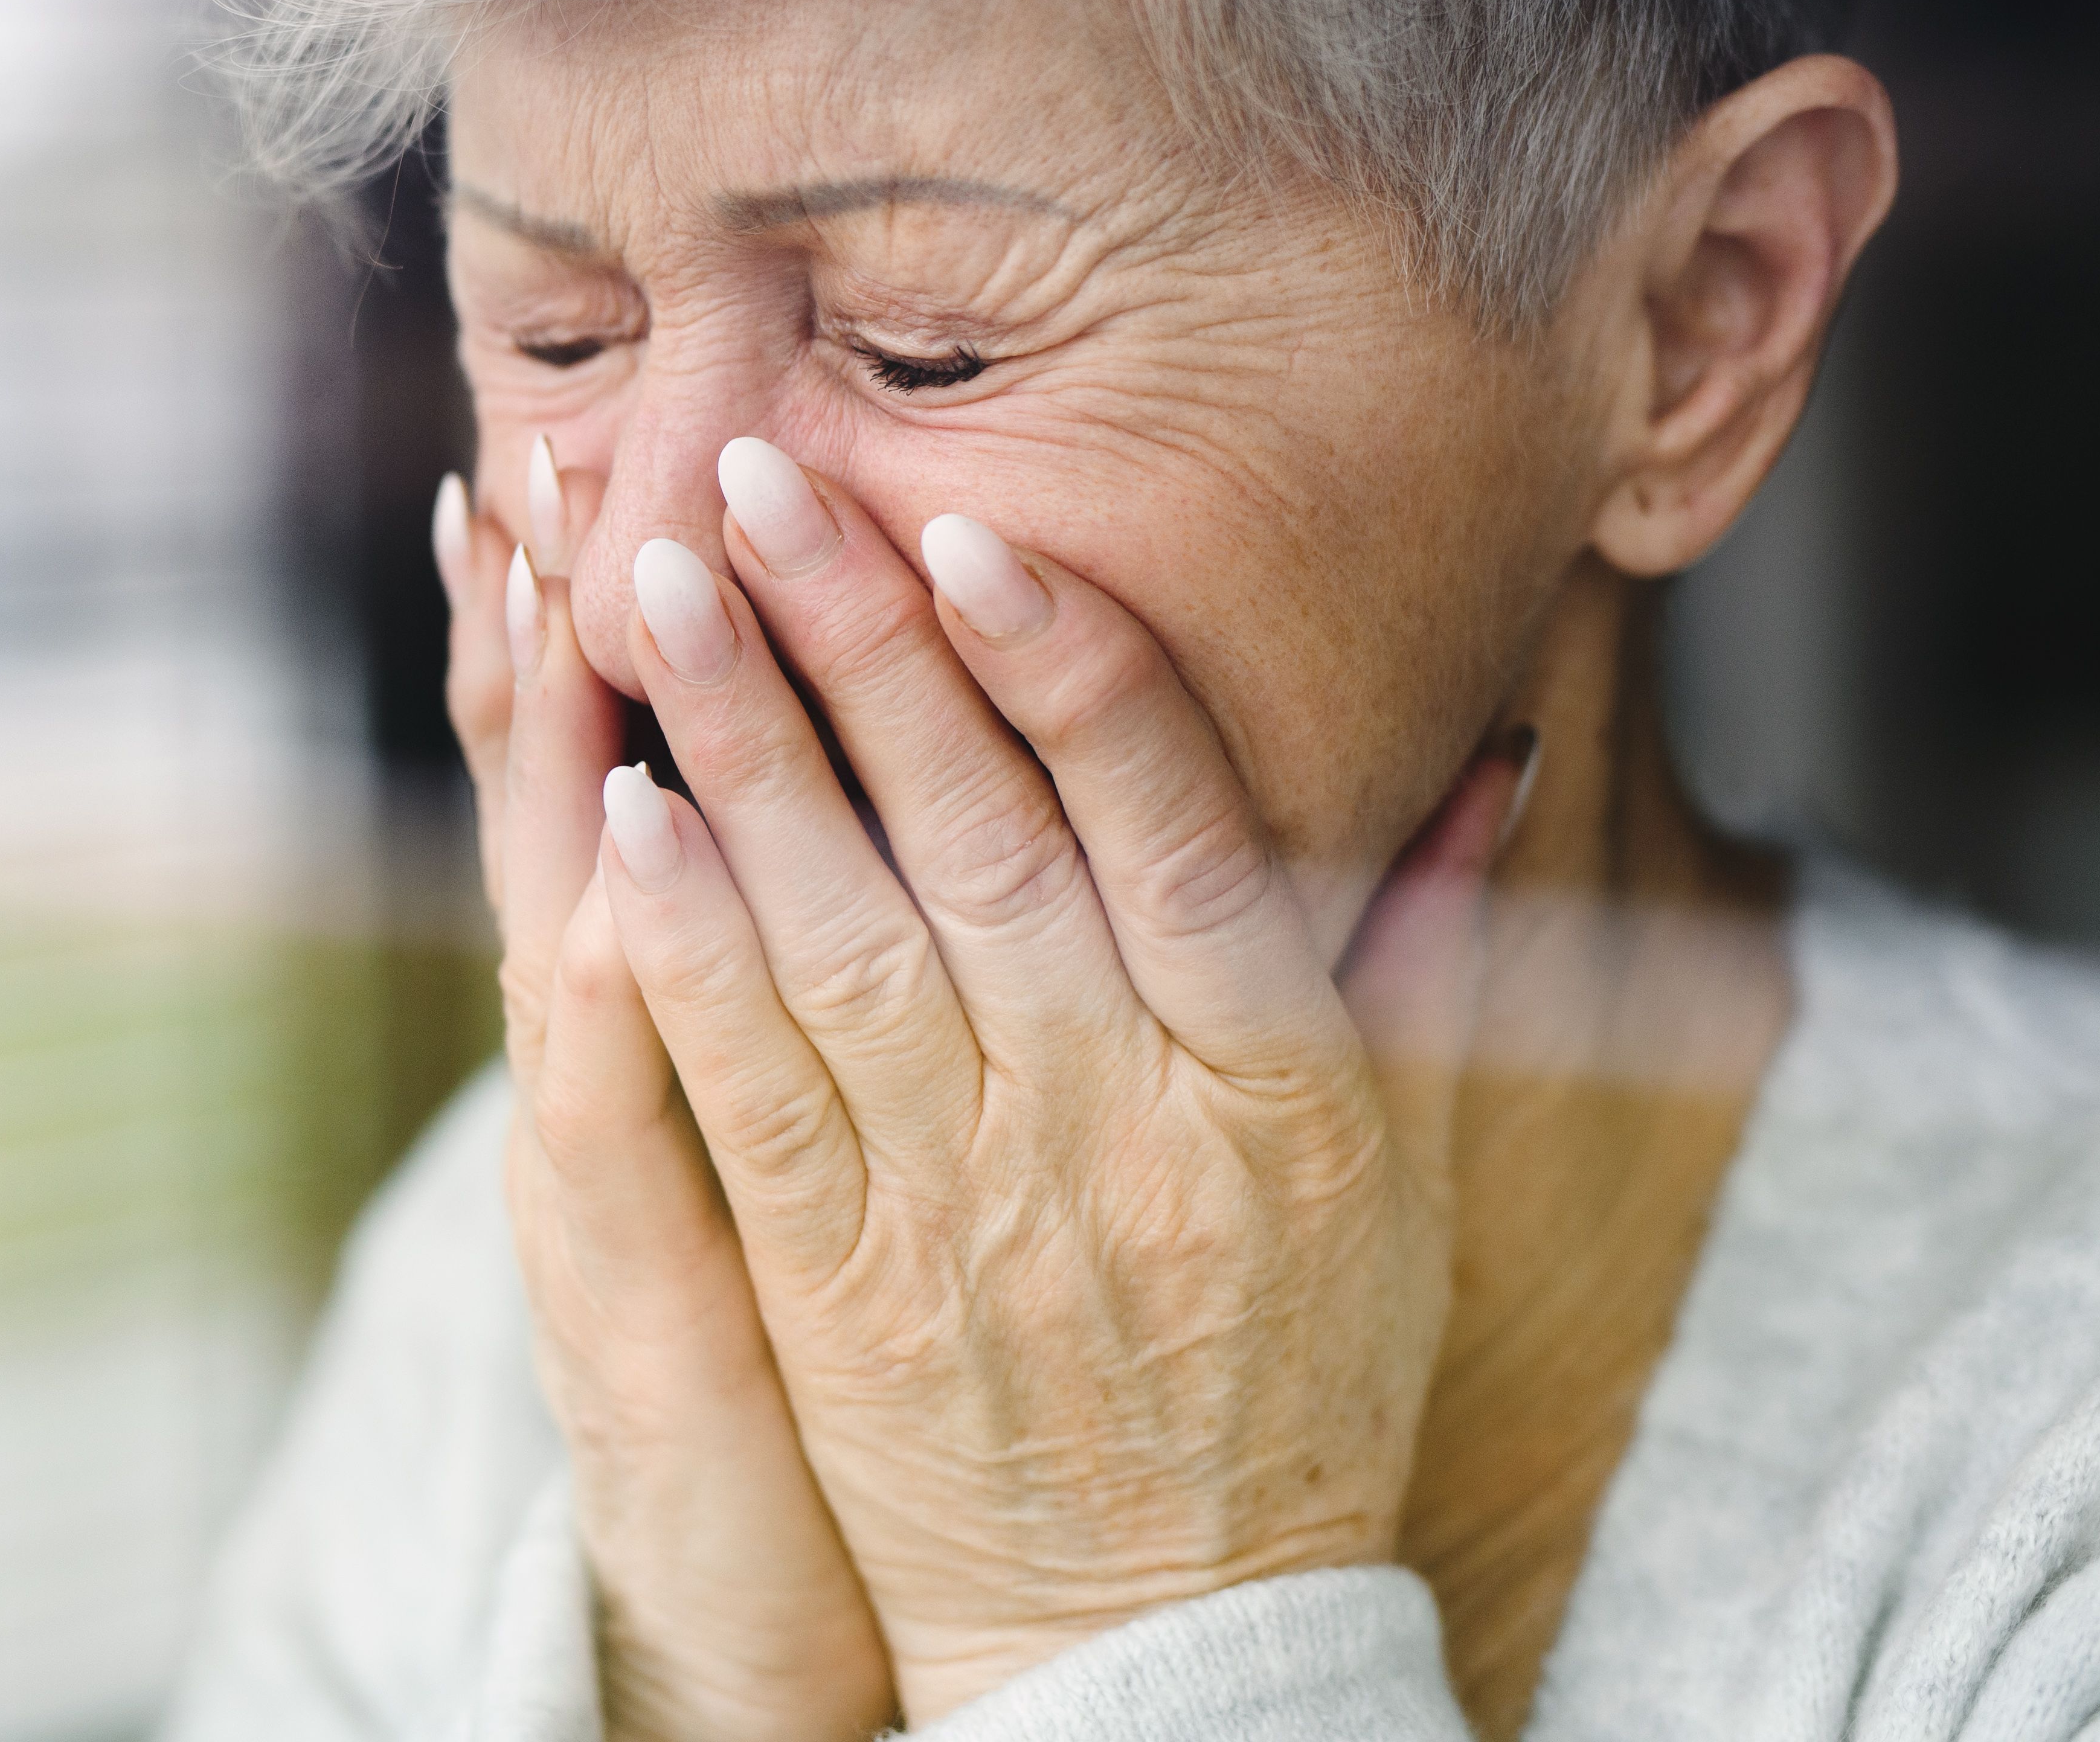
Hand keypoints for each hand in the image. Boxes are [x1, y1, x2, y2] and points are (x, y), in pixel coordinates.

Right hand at [439, 453, 895, 1741]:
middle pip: (564, 789)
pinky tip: (619, 860)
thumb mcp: (838, 1122)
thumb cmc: (863, 1324)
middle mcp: (615, 1037)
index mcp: (686, 988)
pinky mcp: (622, 1256)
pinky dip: (616, 979)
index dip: (600, 611)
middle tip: (542, 446)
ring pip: (559, 901)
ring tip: (548, 572)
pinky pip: (608, 1098)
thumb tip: (958, 784)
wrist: (772, 1568)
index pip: (631, 756)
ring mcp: (600, 1140)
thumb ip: (887, 953)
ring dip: (552, 741)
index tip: (594, 452)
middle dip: (553, 613)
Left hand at [593, 439, 1517, 1722]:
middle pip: (979, 844)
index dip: (1069, 669)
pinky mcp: (836, 1284)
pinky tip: (621, 818)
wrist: (1172, 1641)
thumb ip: (1419, 961)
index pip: (1171, 830)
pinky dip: (682, 950)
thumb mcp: (1397, 1181)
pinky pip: (749, 1091)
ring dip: (739, 748)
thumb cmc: (1290, 1379)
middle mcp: (1118, 1124)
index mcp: (1272, 1084)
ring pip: (838, 936)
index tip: (977, 528)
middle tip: (757, 474)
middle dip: (860, 644)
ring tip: (648, 586)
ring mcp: (968, 1205)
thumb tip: (1478, 756)